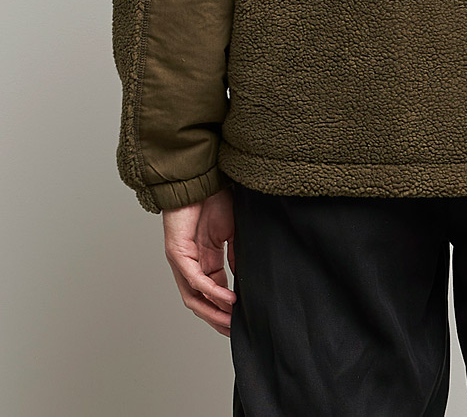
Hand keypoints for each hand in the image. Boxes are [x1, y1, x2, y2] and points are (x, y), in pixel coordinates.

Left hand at [162, 184, 236, 336]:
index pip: (213, 291)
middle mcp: (190, 263)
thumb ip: (236, 256)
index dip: (226, 308)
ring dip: (213, 312)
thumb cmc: (215, 199)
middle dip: (218, 318)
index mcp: (204, 258)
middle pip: (201, 301)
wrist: (202, 178)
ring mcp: (182, 260)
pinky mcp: (178, 254)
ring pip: (194, 297)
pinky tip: (228, 299)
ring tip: (231, 322)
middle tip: (235, 332)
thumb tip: (245, 279)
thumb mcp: (232, 232)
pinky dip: (212, 292)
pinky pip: (196, 280)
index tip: (241, 321)